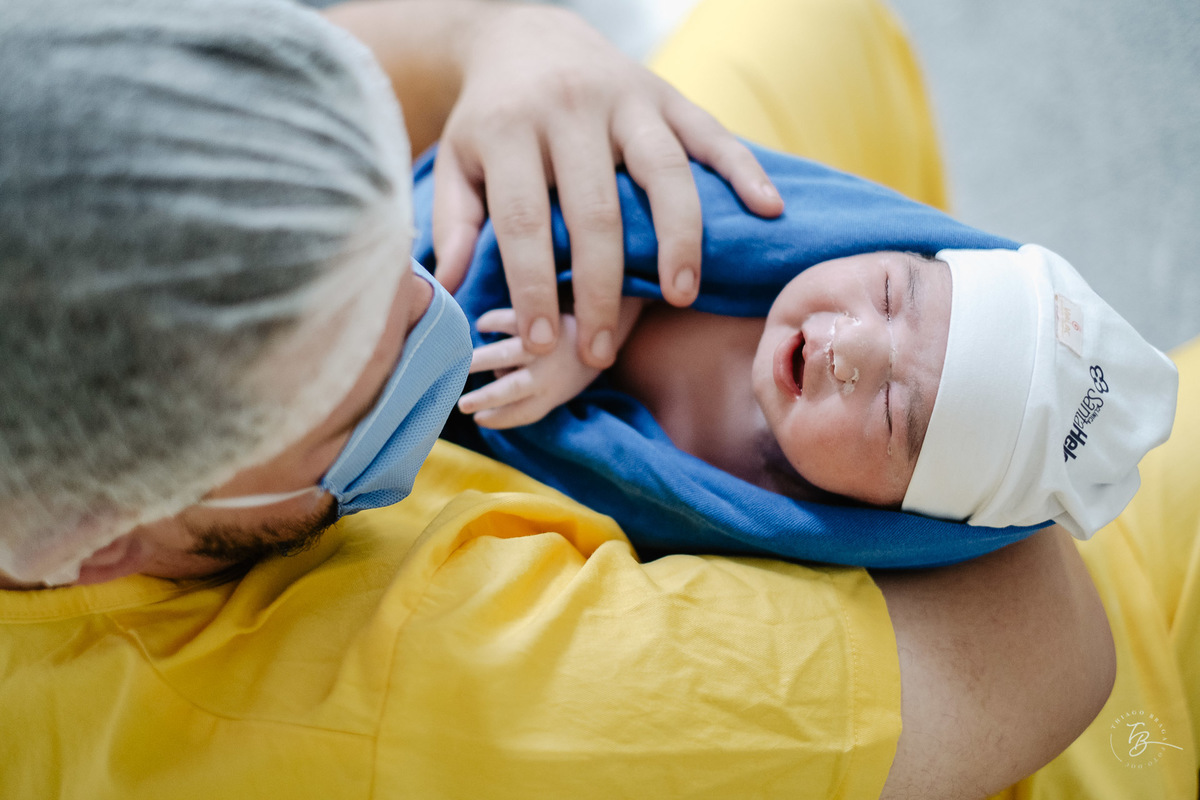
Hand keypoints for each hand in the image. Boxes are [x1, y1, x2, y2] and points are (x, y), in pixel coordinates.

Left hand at [433, 4, 782, 368]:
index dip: (533, 288)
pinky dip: (744, 169)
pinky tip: (766, 208)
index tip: (541, 343)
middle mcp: (571, 109)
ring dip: (678, 239)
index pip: (525, 221)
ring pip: (663, 172)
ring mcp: (627, 98)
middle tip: (601, 350)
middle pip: (597, 210)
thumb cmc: (491, 117)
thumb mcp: (456, 162)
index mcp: (511, 128)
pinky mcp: (668, 94)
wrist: (528, 34)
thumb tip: (448, 292)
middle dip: (601, 289)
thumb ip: (454, 223)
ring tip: (680, 296)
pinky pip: (713, 132)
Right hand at [457, 309, 601, 428]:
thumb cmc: (575, 363)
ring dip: (482, 361)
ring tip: (460, 364)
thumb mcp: (561, 386)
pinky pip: (512, 320)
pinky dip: (493, 321)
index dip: (499, 419)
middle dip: (486, 399)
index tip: (478, 419)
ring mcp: (543, 345)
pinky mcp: (541, 319)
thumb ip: (531, 389)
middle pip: (511, 391)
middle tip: (461, 405)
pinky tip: (481, 326)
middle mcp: (547, 373)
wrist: (607, 328)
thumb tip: (496, 378)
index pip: (522, 413)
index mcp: (552, 394)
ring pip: (507, 354)